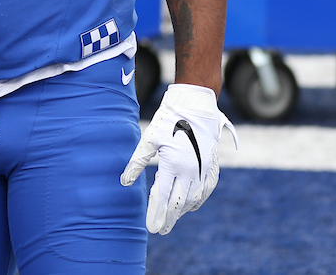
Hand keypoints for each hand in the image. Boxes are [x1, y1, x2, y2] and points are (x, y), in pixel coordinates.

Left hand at [120, 83, 237, 234]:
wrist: (196, 104)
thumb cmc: (169, 119)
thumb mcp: (148, 139)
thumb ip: (137, 162)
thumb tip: (124, 182)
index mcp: (173, 166)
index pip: (163, 197)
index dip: (156, 214)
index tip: (151, 228)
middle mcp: (190, 171)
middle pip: (178, 202)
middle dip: (169, 217)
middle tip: (160, 230)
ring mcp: (203, 169)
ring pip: (194, 198)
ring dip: (182, 210)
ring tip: (172, 219)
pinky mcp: (211, 163)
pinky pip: (207, 188)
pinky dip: (199, 199)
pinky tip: (193, 205)